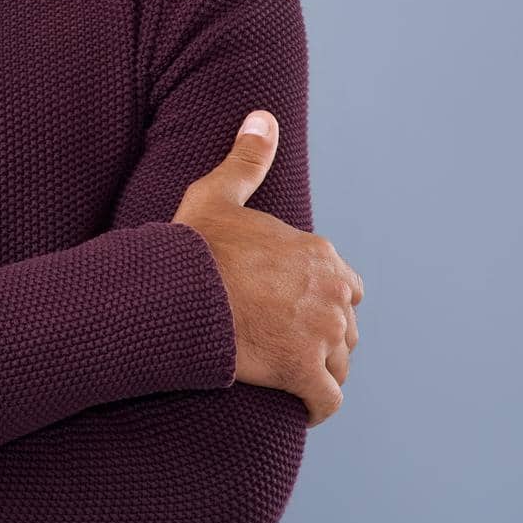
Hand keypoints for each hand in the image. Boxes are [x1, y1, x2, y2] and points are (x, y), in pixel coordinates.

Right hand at [172, 110, 363, 427]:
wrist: (177, 293)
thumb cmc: (195, 246)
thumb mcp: (218, 193)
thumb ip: (247, 158)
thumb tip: (262, 115)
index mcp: (319, 254)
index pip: (344, 285)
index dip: (319, 299)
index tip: (289, 308)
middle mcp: (331, 293)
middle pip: (345, 326)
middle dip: (323, 337)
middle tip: (287, 344)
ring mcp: (321, 335)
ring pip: (338, 363)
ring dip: (320, 371)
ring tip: (291, 375)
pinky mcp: (305, 372)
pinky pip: (327, 400)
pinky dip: (317, 406)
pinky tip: (300, 407)